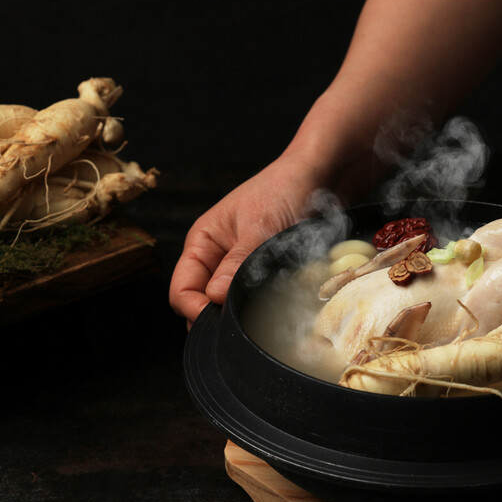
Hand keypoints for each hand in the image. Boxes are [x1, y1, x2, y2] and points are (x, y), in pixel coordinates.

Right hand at [168, 158, 320, 326]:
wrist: (320, 178)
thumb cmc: (284, 189)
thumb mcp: (259, 226)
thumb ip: (237, 262)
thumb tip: (214, 297)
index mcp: (203, 243)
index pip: (181, 290)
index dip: (195, 310)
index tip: (219, 322)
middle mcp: (218, 258)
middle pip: (203, 303)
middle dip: (218, 317)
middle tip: (242, 324)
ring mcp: (242, 268)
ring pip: (231, 305)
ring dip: (243, 313)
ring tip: (261, 315)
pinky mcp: (266, 274)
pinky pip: (257, 300)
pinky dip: (264, 308)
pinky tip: (278, 309)